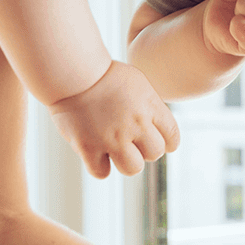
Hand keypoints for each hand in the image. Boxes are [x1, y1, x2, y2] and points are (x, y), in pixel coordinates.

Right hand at [48, 61, 179, 178]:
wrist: (72, 72)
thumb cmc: (103, 75)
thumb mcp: (137, 83)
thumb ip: (150, 106)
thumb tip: (156, 128)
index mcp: (149, 106)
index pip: (172, 136)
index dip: (167, 142)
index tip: (156, 140)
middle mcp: (135, 124)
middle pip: (154, 153)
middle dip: (144, 150)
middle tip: (130, 140)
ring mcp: (112, 137)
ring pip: (133, 168)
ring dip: (125, 161)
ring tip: (115, 149)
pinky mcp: (88, 146)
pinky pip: (101, 172)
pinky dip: (99, 166)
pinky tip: (95, 154)